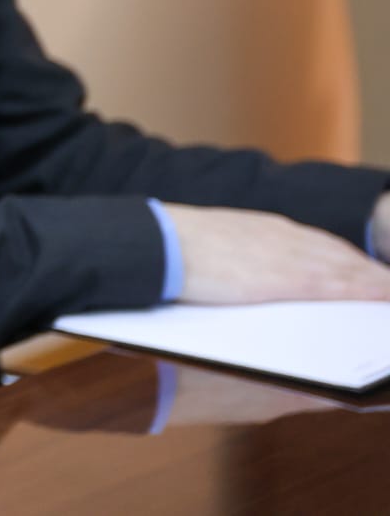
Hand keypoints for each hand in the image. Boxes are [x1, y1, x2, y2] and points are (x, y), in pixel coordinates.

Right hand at [164, 204, 389, 304]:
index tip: (371, 274)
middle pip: (342, 256)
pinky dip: (365, 291)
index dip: (350, 261)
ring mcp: (288, 256)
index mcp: (267, 228)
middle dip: (370, 273)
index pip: (322, 245)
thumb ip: (247, 255)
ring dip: (375, 282)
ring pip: (347, 269)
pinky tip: (382, 298)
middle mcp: (285, 237)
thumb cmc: (179, 248)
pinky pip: (338, 285)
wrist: (159, 241)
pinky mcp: (286, 279)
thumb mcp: (220, 245)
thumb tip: (256, 277)